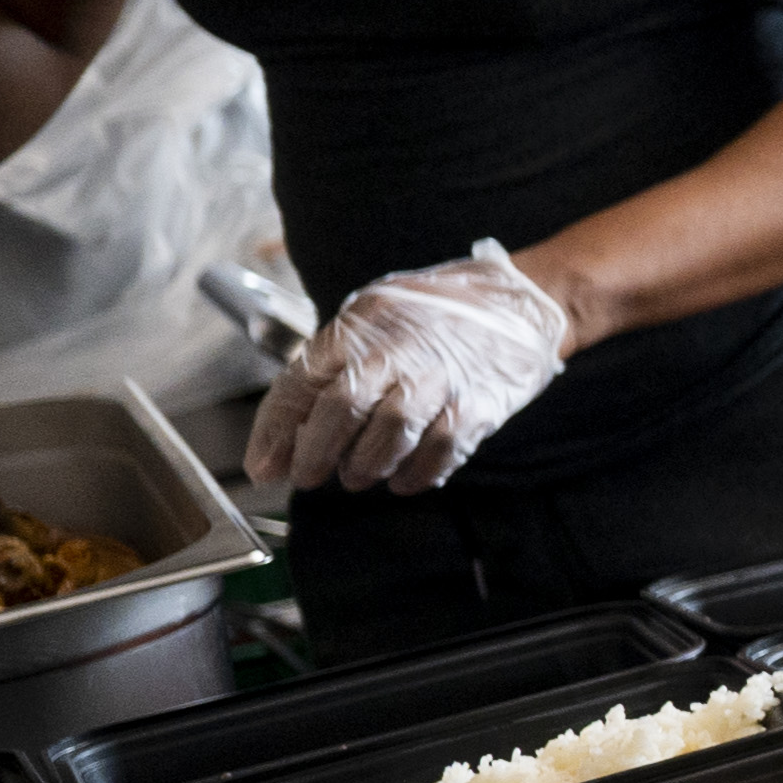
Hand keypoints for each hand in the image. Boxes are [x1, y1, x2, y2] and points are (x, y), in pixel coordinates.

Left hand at [245, 240, 574, 494]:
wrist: (518, 303)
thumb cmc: (436, 315)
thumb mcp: (373, 318)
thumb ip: (333, 365)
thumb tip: (288, 432)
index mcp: (362, 325)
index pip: (304, 379)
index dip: (276, 430)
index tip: (264, 467)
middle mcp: (400, 347)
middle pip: (344, 407)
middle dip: (317, 453)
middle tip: (310, 477)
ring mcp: (442, 375)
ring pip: (391, 431)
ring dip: (365, 465)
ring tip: (357, 476)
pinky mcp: (480, 402)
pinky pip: (442, 448)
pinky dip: (416, 473)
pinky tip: (403, 480)